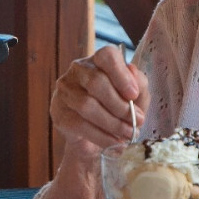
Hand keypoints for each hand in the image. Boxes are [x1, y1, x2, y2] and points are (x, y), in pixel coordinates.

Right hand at [49, 44, 149, 160]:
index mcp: (99, 60)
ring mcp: (65, 91)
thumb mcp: (136, 98)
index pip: (107, 56)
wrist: (96, 139)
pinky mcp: (59, 113)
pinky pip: (79, 124)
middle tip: (137, 122)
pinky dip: (101, 136)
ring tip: (128, 135)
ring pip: (87, 105)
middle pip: (96, 82)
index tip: (133, 95)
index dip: (122, 75)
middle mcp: (78, 71)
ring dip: (113, 124)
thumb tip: (133, 73)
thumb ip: (139, 84)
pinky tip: (114, 142)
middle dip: (120, 106)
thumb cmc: (118, 111)